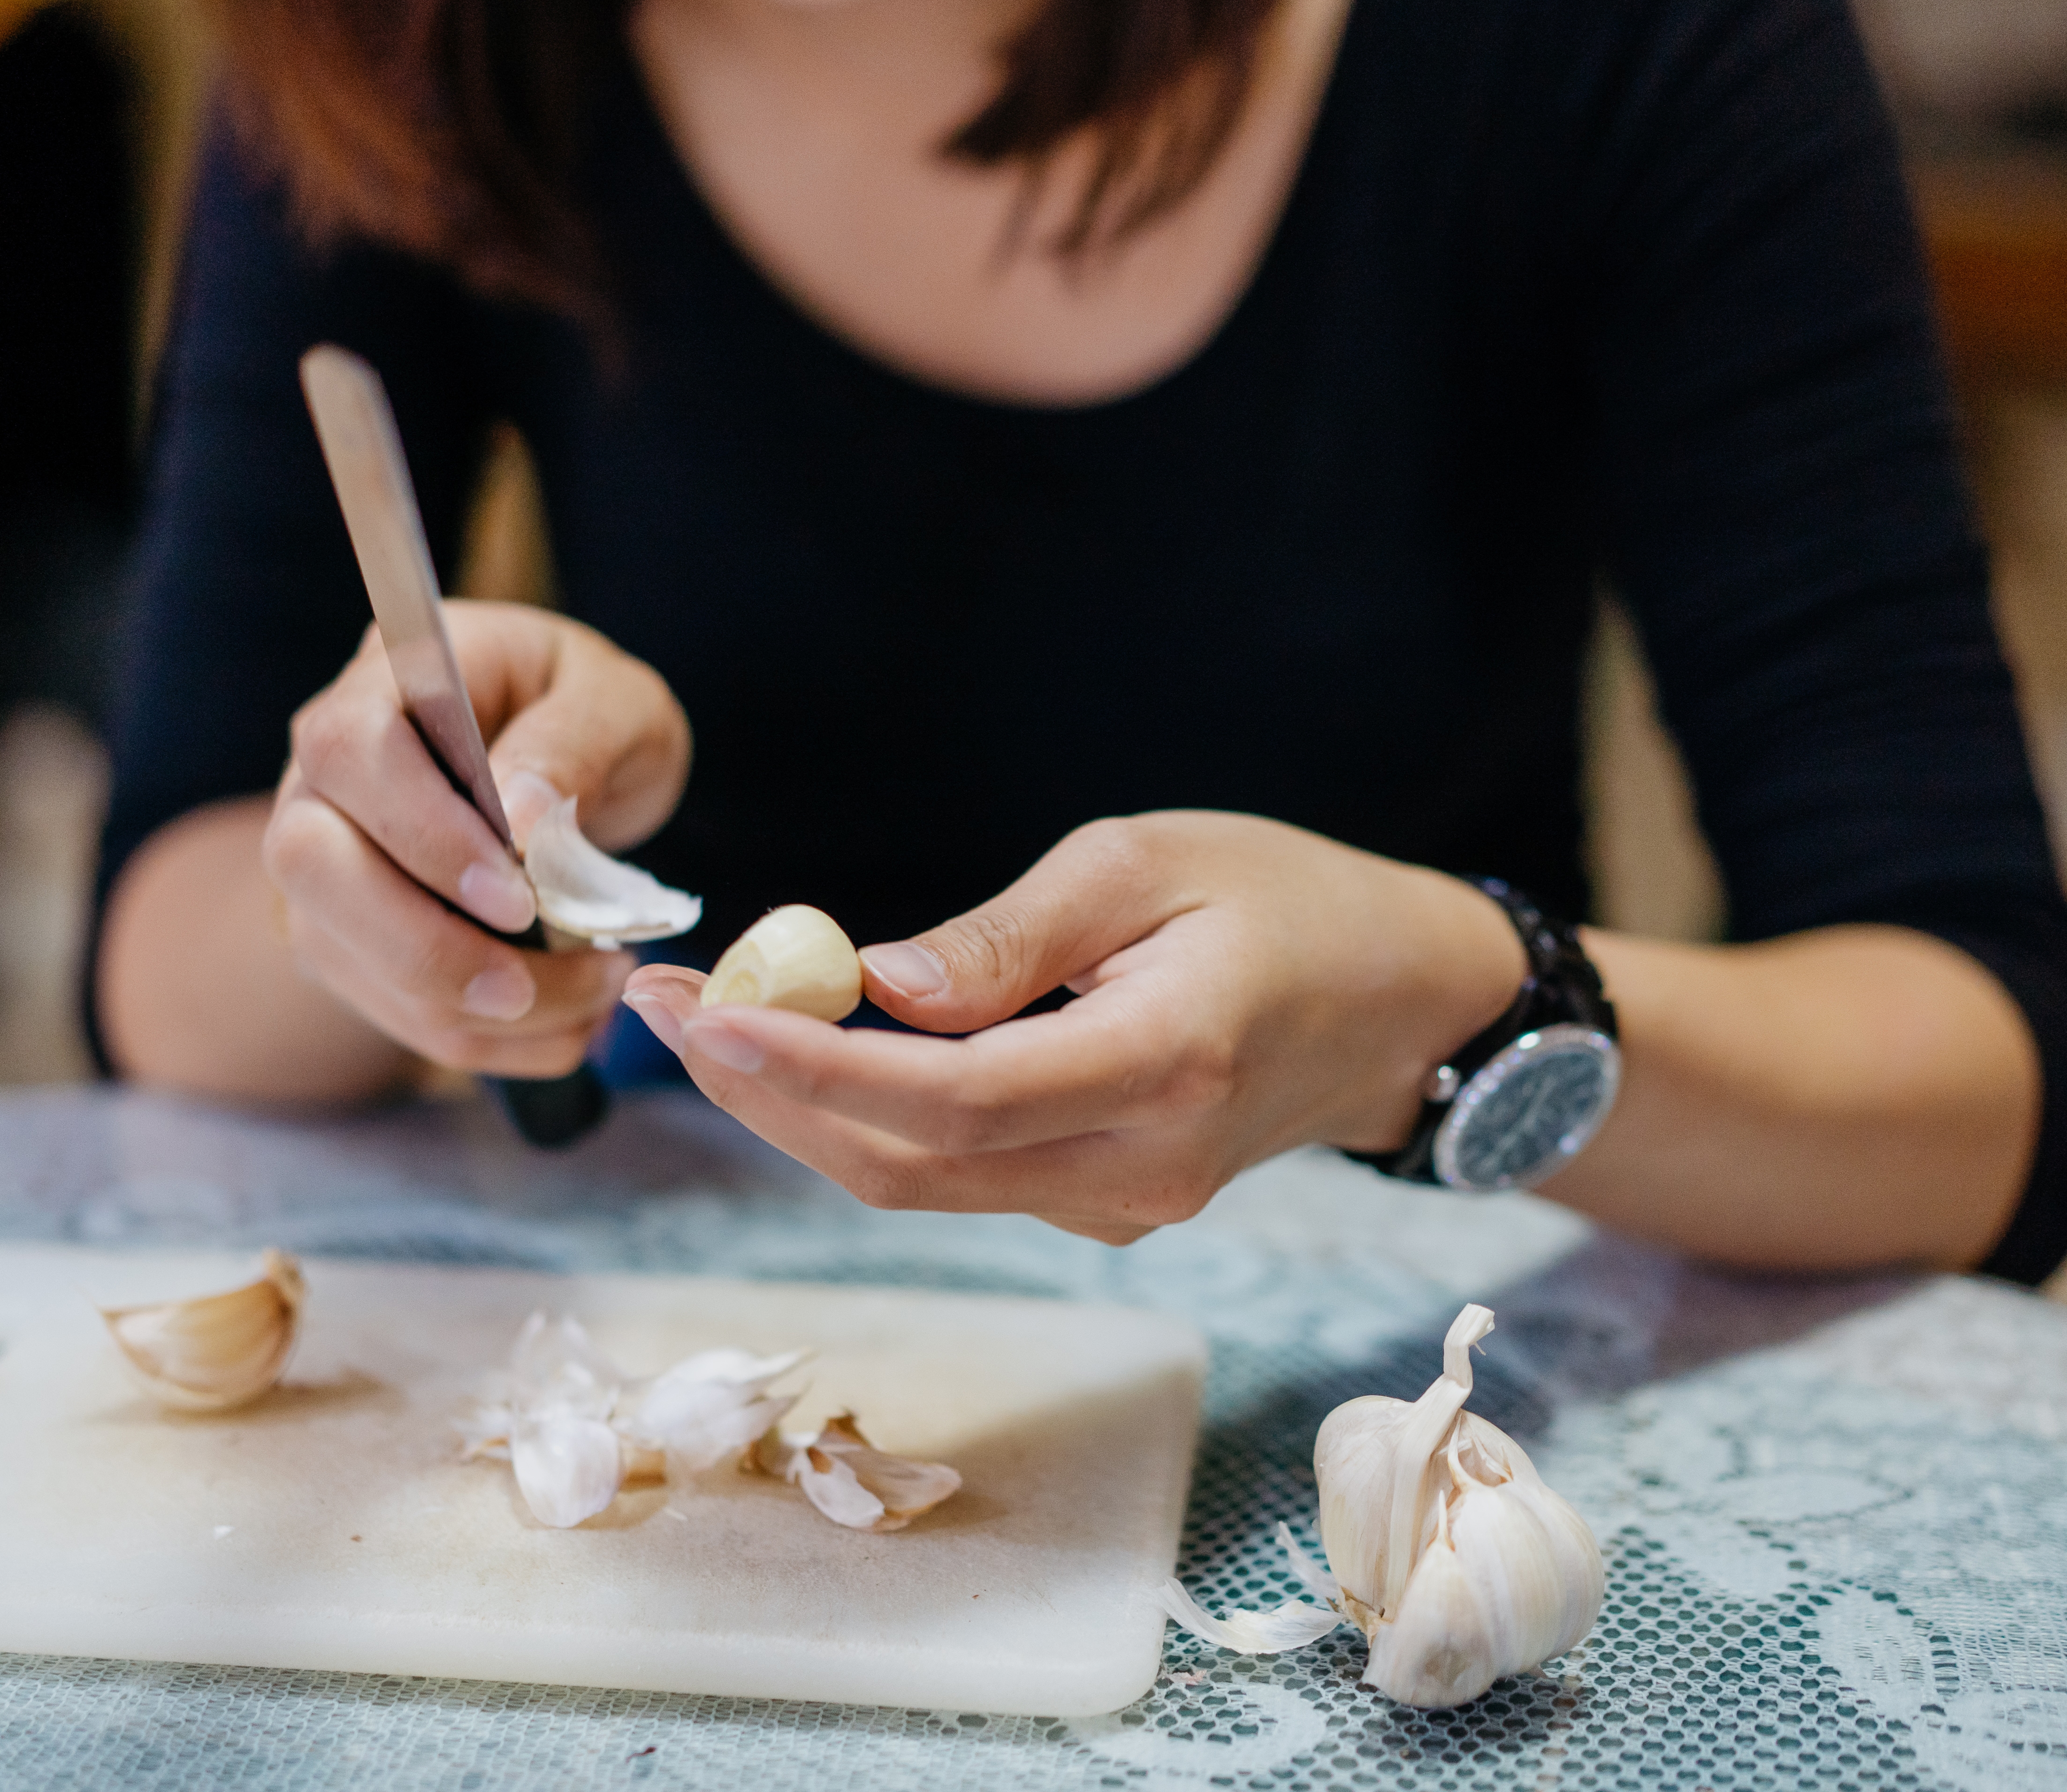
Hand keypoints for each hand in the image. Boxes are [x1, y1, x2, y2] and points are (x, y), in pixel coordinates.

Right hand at [264, 602, 690, 1077]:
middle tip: (529, 983)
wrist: (572, 762)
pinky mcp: (346, 940)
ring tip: (589, 994)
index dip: (423, 833)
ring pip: (339, 953)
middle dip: (421, 943)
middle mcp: (325, 772)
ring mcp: (323, 862)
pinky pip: (388, 1009)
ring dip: (465, 1006)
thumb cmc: (588, 713)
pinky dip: (481, 1038)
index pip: (353, 750)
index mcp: (387, 679)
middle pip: (308, 861)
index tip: (519, 897)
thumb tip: (516, 817)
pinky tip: (566, 1024)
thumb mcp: (615, 702)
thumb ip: (571, 744)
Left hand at [621, 813, 1526, 1241]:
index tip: (701, 1014)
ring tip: (707, 1021)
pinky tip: (814, 1053)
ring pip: (922, 1182)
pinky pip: (961, 1174)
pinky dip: (871, 1120)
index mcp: (1161, 1065)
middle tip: (664, 1007)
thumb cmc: (1283, 900)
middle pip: (908, 1165)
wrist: (1402, 1001)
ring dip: (803, 1111)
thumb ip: (1010, 936)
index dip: (811, 1070)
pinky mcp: (1107, 1204)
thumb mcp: (1147, 862)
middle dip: (768, 1096)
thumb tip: (874, 985)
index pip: (949, 1102)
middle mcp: (1138, 1166)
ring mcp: (1124, 1203)